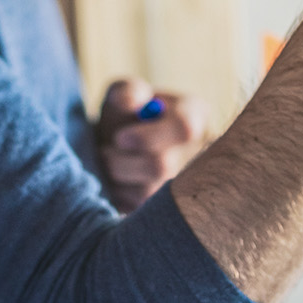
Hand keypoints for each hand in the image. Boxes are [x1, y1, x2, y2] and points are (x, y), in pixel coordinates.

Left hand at [94, 78, 209, 212]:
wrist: (115, 145)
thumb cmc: (124, 113)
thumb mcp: (123, 91)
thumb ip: (128, 91)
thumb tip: (131, 103)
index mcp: (194, 115)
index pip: (185, 128)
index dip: (148, 137)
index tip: (120, 138)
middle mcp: (198, 151)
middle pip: (162, 166)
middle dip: (123, 161)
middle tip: (104, 152)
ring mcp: (186, 184)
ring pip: (147, 191)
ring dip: (117, 176)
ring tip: (109, 161)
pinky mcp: (167, 211)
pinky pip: (138, 209)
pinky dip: (119, 193)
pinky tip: (118, 180)